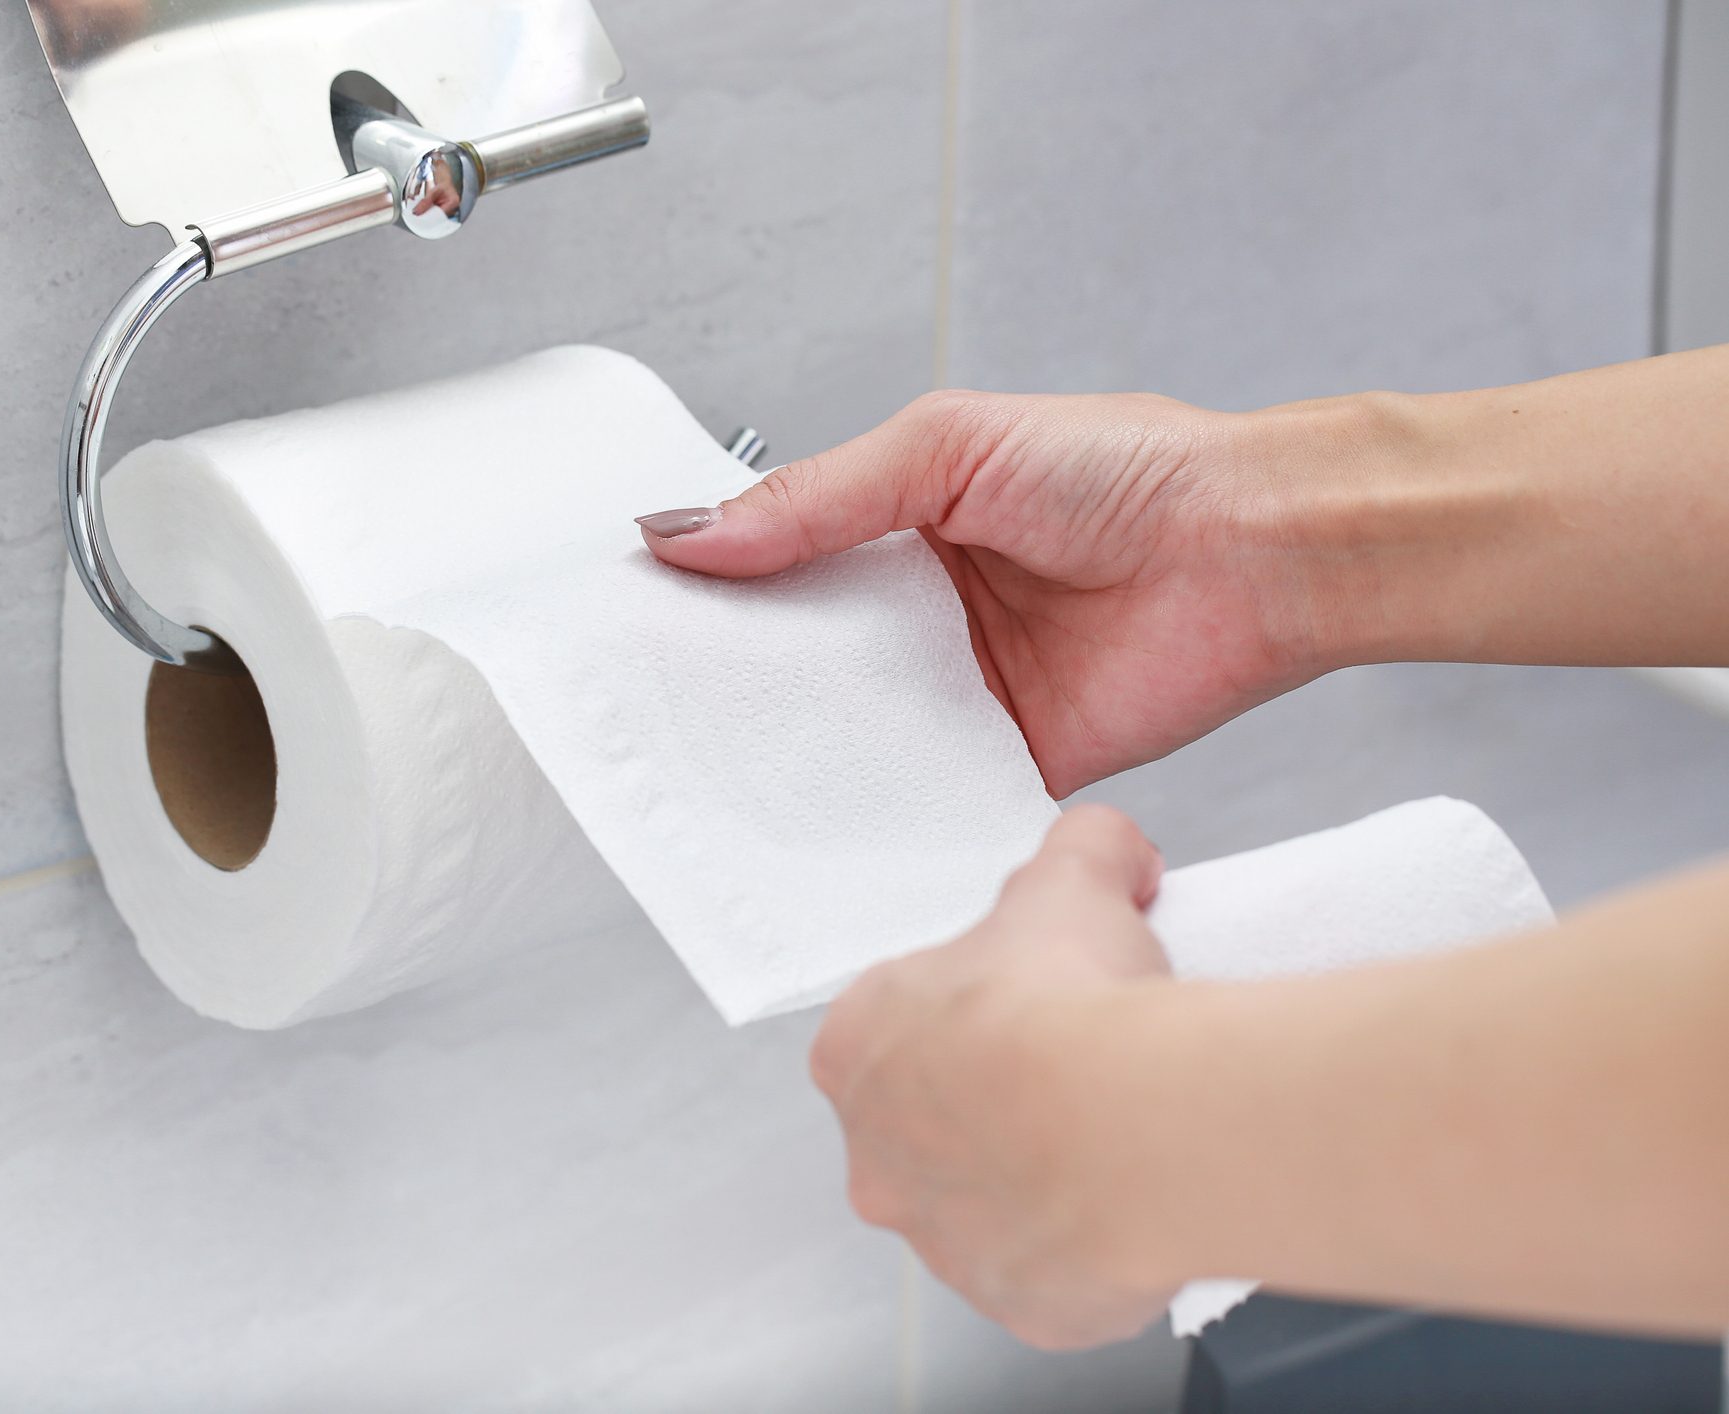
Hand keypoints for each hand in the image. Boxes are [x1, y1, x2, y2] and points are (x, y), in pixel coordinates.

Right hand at [639, 390, 1342, 795]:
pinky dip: (884, 809)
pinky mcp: (1011, 761)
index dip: (710, 591)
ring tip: (711, 776)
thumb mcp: (946, 450)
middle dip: (735, 685)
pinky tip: (821, 824)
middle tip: (649, 713)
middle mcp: (924, 614)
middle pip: (804, 658)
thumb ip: (818, 500)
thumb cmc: (1128, 469)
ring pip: (854, 732)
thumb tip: (690, 533)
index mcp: (900, 527)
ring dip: (797, 750)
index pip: (779, 564)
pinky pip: (929, 794)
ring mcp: (963, 690)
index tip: (632, 621)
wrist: (1257, 550)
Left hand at [810, 806, 1176, 1348]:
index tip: (1030, 1006)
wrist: (1136, 1121)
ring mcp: (940, 1241)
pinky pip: (1051, 1273)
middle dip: (996, 1101)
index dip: (969, 1011)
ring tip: (1117, 1138)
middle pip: (932, 1124)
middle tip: (1078, 1072)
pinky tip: (1134, 1202)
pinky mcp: (1014, 1301)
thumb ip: (1081, 848)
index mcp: (856, 1049)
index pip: (896, 1027)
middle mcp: (875, 1155)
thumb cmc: (1071, 1006)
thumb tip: (1111, 851)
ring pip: (988, 1205)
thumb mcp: (1073, 877)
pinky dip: (1088, 1245)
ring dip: (1038, 1177)